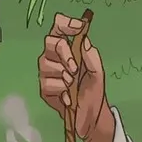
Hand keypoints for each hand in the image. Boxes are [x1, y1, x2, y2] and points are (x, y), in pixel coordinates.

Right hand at [39, 12, 110, 141]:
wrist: (91, 117)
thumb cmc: (94, 91)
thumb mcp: (97, 72)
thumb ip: (91, 55)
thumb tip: (84, 39)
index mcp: (68, 48)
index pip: (60, 27)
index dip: (66, 24)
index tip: (78, 27)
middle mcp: (54, 57)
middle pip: (50, 41)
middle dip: (63, 53)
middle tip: (75, 67)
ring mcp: (47, 73)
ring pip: (46, 63)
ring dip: (63, 75)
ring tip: (73, 85)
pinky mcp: (44, 89)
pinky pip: (47, 83)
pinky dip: (61, 91)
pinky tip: (69, 97)